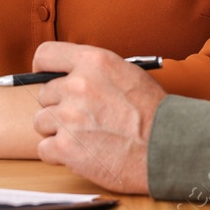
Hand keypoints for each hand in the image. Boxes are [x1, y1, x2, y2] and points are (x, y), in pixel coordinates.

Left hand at [31, 42, 163, 193]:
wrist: (168, 148)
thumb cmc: (153, 114)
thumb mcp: (127, 74)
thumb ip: (94, 71)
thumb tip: (68, 75)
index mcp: (93, 62)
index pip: (46, 54)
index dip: (41, 68)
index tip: (45, 78)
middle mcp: (78, 85)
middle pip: (44, 94)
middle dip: (58, 107)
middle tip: (82, 119)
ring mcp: (70, 117)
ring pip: (41, 122)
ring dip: (58, 131)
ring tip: (86, 137)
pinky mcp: (66, 147)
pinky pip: (44, 149)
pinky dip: (59, 155)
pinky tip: (82, 153)